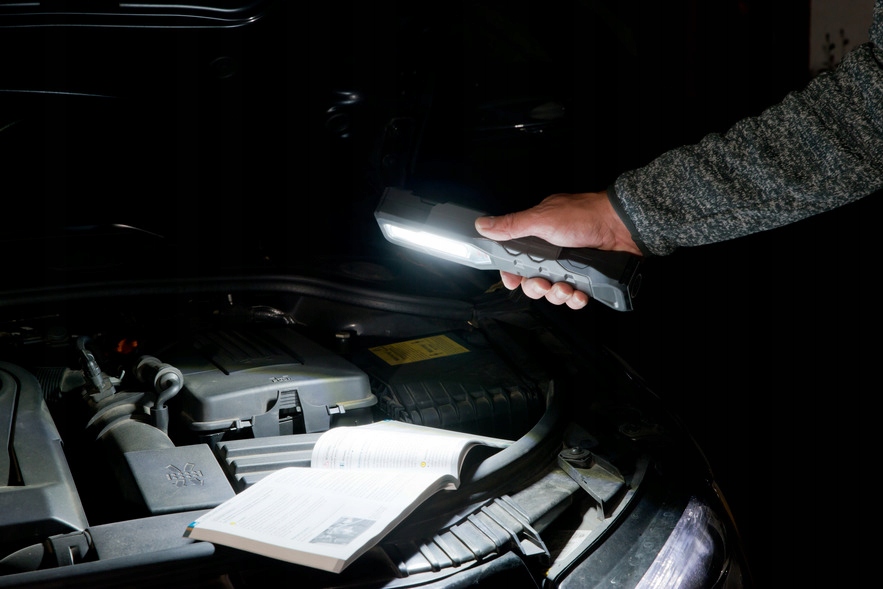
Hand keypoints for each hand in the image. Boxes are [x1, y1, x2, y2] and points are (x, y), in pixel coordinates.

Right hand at [474, 191, 640, 308]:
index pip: (515, 261)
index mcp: (537, 237)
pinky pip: (574, 297)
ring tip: (567, 287)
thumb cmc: (584, 217)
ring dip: (557, 295)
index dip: (512, 274)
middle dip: (536, 288)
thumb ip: (511, 226)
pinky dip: (575, 299)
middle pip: (532, 282)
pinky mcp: (586, 278)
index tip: (512, 281)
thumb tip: (483, 225)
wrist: (622, 227)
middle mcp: (552, 253)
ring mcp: (570, 266)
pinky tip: (579, 293)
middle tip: (544, 284)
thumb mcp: (541, 220)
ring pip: (553, 293)